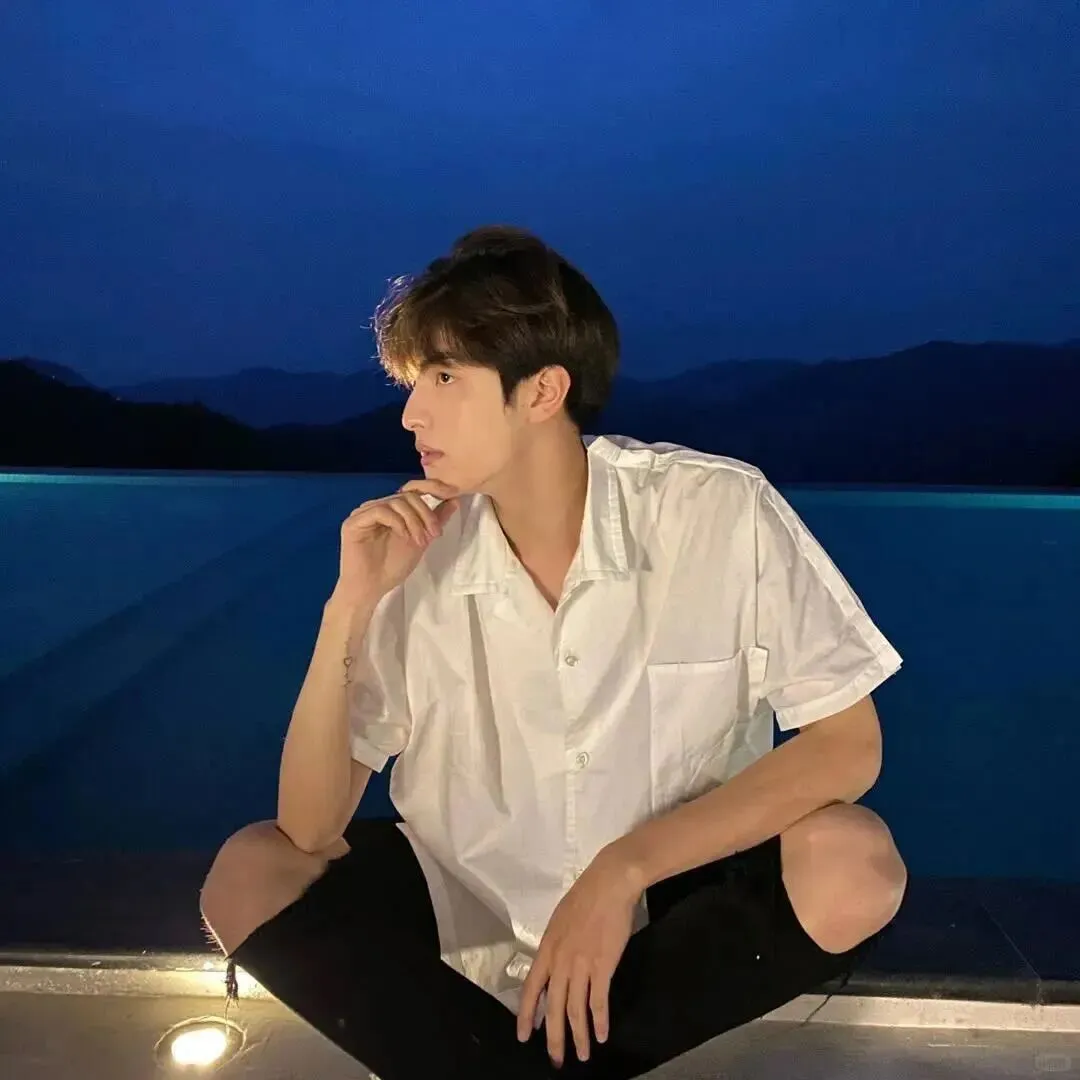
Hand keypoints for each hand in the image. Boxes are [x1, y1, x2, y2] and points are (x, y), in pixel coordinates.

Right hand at [333, 478, 459, 604]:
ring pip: (396, 502)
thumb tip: (454, 500)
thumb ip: (435, 520)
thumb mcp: (422, 540)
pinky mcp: (354, 522)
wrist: (372, 588)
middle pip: (407, 496)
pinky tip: (404, 536)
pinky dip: (397, 522)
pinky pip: (380, 511)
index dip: (432, 489)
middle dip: (425, 514)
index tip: (451, 494)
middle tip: (433, 534)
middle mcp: (378, 507)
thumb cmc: (393, 567)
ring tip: (420, 541)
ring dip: (414, 521)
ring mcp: (364, 513)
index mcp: (392, 510)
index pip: (413, 491)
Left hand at [516, 848, 643, 1067]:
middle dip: (554, 1037)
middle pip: (554, 1007)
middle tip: (556, 1060)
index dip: (526, 1015)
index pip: (531, 989)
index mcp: (547, 948)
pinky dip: (600, 1022)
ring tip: (583, 1054)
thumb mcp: (560, 920)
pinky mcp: (603, 966)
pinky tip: (602, 1035)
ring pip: (576, 1010)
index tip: (524, 1036)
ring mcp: (581, 965)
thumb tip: (555, 965)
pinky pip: (599, 1002)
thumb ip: (556, 946)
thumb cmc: (586, 897)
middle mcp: (560, 961)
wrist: (609, 883)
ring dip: (579, 1036)